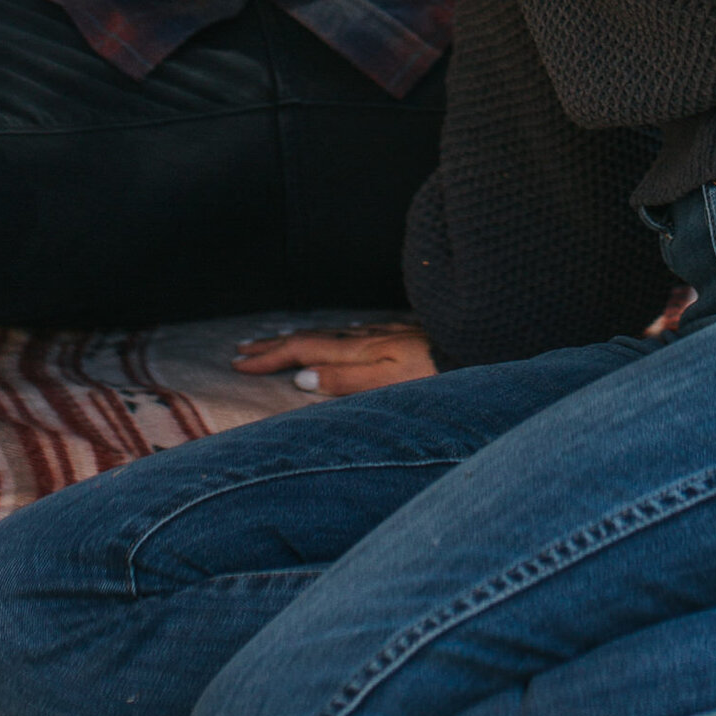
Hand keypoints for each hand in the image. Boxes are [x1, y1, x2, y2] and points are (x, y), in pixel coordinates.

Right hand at [235, 322, 435, 395]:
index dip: (269, 357)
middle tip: (241, 349)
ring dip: (295, 337)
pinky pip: (348, 332)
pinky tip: (332, 335)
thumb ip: (345, 380)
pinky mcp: (396, 335)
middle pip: (308, 338)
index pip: (301, 351)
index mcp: (357, 350)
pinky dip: (327, 335)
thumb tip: (300, 377)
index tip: (239, 363)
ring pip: (327, 333)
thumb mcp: (390, 383)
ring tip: (273, 338)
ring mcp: (379, 334)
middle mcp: (364, 338)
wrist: (476, 348)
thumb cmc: (436, 374)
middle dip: (272, 344)